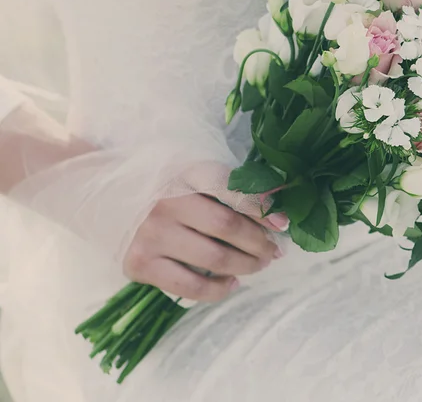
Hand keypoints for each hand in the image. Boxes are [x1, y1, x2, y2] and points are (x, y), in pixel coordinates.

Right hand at [123, 164, 287, 302]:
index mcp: (184, 173)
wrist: (99, 194)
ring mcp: (152, 234)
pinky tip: (232, 283)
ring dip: (247, 265)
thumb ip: (228, 184)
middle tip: (275, 250)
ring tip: (260, 264)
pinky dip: (218, 289)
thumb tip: (274, 203)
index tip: (283, 223)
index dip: (262, 207)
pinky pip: (189, 286)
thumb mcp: (190, 172)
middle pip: (228, 226)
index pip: (231, 189)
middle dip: (260, 242)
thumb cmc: (158, 183)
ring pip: (215, 258)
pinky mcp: (139, 263)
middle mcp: (168, 202)